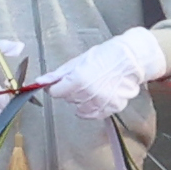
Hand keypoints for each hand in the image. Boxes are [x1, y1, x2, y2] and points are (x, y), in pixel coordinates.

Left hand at [49, 27, 170, 125]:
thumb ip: (58, 74)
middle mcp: (89, 94)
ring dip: (82, 100)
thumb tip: (39, 82)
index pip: (56, 92)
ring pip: (81, 109)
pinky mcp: (112, 108)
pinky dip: (94, 107)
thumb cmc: (105, 55)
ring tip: (93, 86)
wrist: (131, 59)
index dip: (57, 87)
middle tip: (83, 79)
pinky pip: (95, 114)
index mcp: (78, 80)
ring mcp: (101, 103)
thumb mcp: (78, 61)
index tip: (61, 82)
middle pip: (69, 99)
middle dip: (71, 91)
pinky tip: (99, 95)